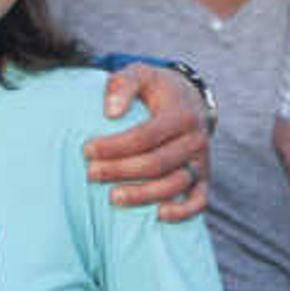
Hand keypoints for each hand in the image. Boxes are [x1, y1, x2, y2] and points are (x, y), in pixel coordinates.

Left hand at [91, 67, 212, 219]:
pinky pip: (199, 200)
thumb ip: (122, 85)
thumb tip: (110, 113)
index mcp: (181, 114)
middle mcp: (195, 139)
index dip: (115, 146)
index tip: (87, 150)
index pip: (146, 136)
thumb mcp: (139, 74)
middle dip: (121, 171)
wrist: (189, 99)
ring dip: (143, 195)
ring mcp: (201, 161)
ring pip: (175, 184)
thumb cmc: (155, 89)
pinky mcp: (202, 178)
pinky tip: (157, 215)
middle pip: (158, 163)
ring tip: (112, 198)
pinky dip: (182, 212)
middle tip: (90, 174)